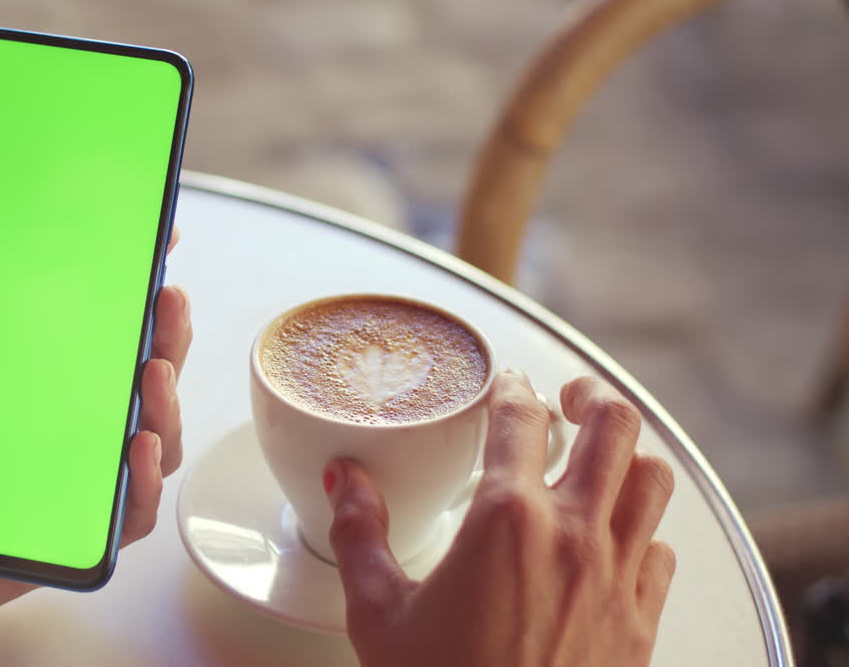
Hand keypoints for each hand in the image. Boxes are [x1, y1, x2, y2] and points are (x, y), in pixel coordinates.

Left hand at [0, 166, 192, 642]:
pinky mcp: (67, 534)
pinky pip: (128, 512)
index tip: (157, 241)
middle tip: (168, 303)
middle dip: (168, 334)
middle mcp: (56, 420)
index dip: (136, 284)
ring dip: (169, 403)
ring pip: (151, 436)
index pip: (99, 322)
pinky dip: (147, 482)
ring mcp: (67, 475)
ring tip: (154, 376)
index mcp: (25, 373)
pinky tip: (140, 451)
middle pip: (139, 372)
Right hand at [324, 372, 675, 666]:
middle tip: (571, 397)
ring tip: (603, 457)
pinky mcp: (642, 623)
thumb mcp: (378, 613)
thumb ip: (359, 532)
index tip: (506, 383)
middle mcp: (574, 536)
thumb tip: (345, 480)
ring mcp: (618, 578)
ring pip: (654, 481)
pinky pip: (663, 552)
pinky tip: (616, 541)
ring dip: (629, 458)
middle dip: (592, 396)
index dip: (512, 386)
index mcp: (505, 521)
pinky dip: (645, 531)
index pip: (521, 417)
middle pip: (615, 425)